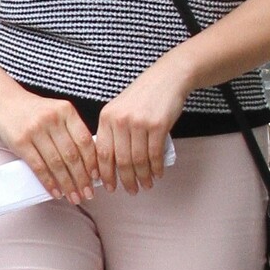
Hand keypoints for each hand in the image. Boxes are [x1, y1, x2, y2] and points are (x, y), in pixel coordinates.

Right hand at [0, 84, 98, 203]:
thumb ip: (72, 132)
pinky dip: (49, 182)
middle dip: (82, 179)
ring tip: (74, 197)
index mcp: (66, 111)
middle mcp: (52, 119)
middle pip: (72, 155)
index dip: (92, 162)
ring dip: (67, 184)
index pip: (84, 141)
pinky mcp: (21, 141)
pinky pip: (38, 167)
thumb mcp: (58, 113)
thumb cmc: (35, 112)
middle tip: (88, 193)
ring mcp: (35, 130)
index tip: (97, 178)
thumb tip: (89, 163)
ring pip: (56, 163)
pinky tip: (56, 192)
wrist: (5, 103)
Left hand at [95, 64, 186, 193]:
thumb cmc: (143, 95)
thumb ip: (112, 131)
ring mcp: (139, 123)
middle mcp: (120, 121)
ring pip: (138, 160)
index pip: (102, 153)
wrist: (167, 78)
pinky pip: (155, 154)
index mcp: (106, 118)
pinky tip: (157, 174)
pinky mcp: (158, 125)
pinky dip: (156, 168)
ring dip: (143, 177)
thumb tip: (108, 163)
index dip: (105, 174)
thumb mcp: (119, 109)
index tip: (109, 187)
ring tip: (146, 185)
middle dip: (126, 180)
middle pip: (121, 160)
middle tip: (131, 191)